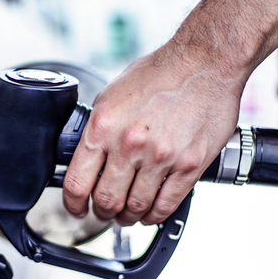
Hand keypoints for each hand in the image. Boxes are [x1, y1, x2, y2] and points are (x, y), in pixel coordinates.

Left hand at [62, 43, 243, 225]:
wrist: (205, 62)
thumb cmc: (161, 73)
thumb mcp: (112, 95)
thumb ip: (98, 129)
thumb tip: (87, 156)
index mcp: (103, 127)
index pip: (77, 183)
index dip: (73, 204)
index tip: (76, 208)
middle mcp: (129, 144)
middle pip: (106, 201)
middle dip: (103, 212)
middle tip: (105, 211)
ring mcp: (160, 157)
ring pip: (136, 207)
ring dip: (128, 217)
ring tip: (128, 214)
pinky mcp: (189, 165)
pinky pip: (166, 205)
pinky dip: (154, 215)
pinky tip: (150, 212)